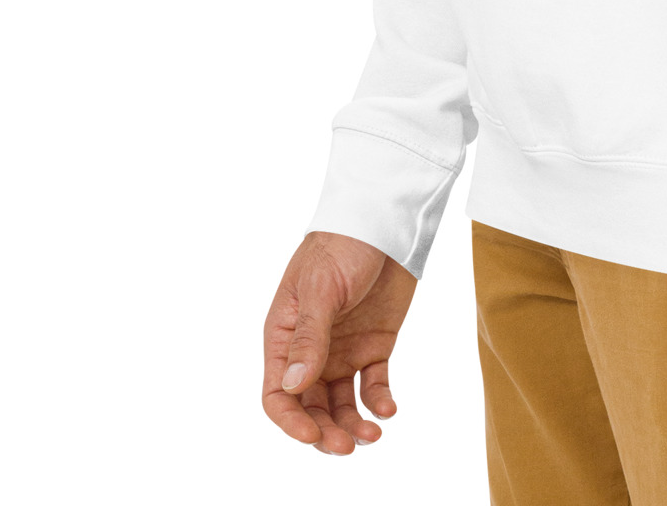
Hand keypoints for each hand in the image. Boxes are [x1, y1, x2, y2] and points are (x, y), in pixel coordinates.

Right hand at [261, 230, 416, 455]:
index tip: (313, 436)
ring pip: (341, 403)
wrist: (385, 221)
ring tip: (373, 435)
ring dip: (352, 425)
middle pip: (310, 407)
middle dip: (325, 432)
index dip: (291, 421)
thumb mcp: (322, 288)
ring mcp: (342, 350)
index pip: (277, 393)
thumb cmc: (342, 244)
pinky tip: (388, 409)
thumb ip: (309, 337)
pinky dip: (379, 401)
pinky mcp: (374, 346)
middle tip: (347, 446)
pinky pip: (373, 384)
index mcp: (285, 335)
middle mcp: (311, 350)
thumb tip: (293, 387)